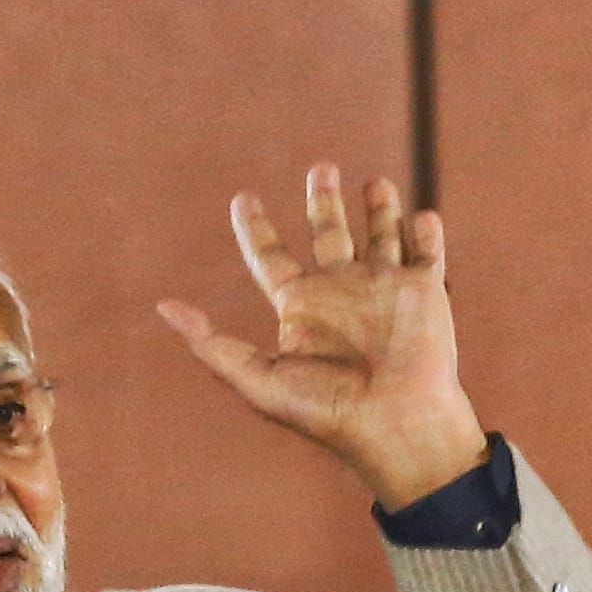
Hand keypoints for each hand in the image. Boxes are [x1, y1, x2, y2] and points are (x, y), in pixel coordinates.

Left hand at [155, 163, 485, 510]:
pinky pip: (426, 251)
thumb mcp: (257, 380)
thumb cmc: (325, 410)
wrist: (392, 424)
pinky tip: (420, 216)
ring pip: (380, 234)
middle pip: (327, 233)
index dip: (253, 227)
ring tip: (374, 182)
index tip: (241, 198)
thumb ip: (211, 345)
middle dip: (323, 200)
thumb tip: (164, 308)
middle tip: (321, 167)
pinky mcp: (424, 290)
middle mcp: (340, 292)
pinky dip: (424, 231)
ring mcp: (383, 288)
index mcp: (300, 308)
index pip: (270, 257)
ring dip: (378, 208)